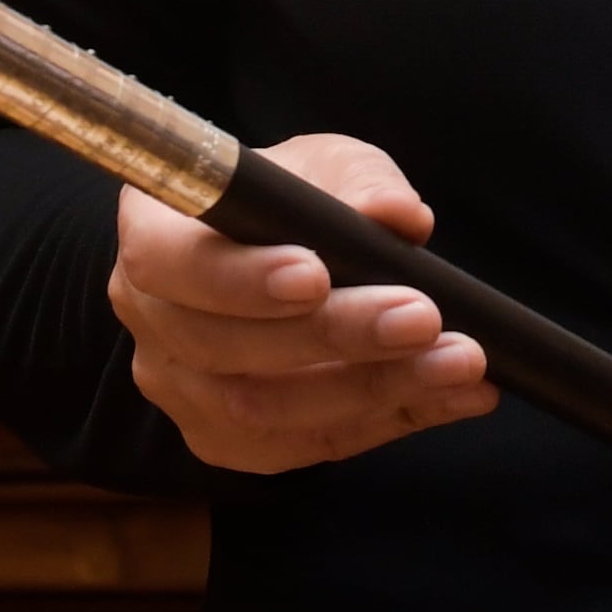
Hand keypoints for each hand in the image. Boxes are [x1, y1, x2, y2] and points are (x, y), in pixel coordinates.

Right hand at [111, 133, 494, 473]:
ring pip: (266, 411)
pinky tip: (458, 395)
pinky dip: (392, 419)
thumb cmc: (293, 200)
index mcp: (152, 233)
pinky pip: (306, 446)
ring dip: (376, 387)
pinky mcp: (226, 441)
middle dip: (336, 336)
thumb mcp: (325, 165)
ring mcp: (181, 392)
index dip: (240, 278)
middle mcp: (150, 321)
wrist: (276, 257)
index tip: (319, 273)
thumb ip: (360, 182)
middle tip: (425, 317)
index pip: (170, 263)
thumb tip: (399, 216)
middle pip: (226, 348)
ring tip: (461, 362)